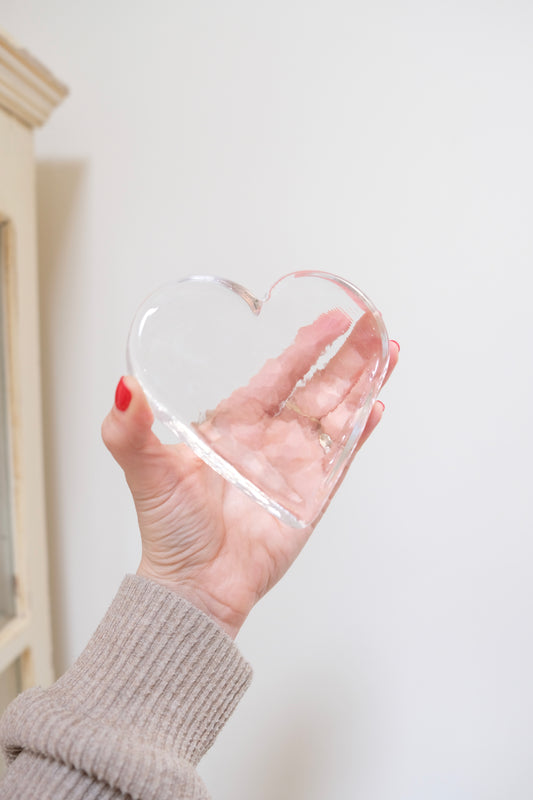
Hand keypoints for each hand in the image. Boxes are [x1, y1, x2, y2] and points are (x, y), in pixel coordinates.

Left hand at [102, 316, 398, 637]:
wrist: (196, 584)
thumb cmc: (170, 530)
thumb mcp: (146, 471)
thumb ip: (129, 429)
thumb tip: (124, 387)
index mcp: (236, 422)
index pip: (280, 372)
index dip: (307, 344)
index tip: (332, 319)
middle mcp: (271, 436)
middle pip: (320, 385)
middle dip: (349, 354)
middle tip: (373, 323)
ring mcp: (296, 464)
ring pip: (339, 412)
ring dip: (365, 383)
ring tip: (388, 352)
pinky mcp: (314, 494)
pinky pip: (344, 455)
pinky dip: (363, 431)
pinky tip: (378, 405)